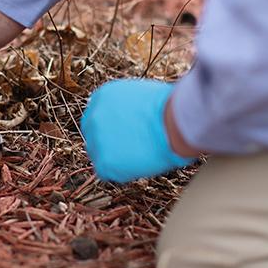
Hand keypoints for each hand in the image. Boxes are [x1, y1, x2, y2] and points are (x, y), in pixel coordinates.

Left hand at [80, 79, 194, 182]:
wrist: (174, 123)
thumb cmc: (168, 108)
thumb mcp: (139, 94)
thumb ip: (125, 106)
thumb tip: (128, 118)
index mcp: (102, 96)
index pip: (98, 116)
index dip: (111, 128)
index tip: (124, 134)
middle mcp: (94, 116)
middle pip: (93, 135)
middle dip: (108, 142)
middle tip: (129, 148)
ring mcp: (96, 138)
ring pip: (99, 155)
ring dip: (116, 157)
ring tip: (140, 155)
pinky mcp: (104, 160)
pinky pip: (106, 172)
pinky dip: (121, 172)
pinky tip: (137, 165)